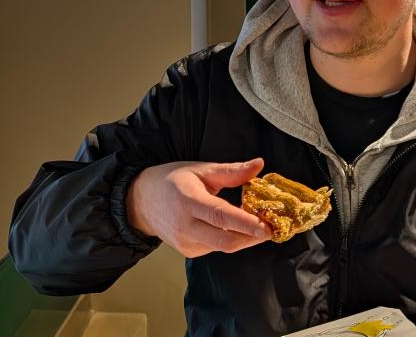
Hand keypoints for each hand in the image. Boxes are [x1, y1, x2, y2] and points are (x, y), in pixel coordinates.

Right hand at [126, 158, 270, 257]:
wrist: (142, 201)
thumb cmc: (172, 181)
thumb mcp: (200, 169)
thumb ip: (231, 171)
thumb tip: (259, 164)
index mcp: (188, 201)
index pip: (220, 216)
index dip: (246, 223)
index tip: (267, 227)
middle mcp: (185, 225)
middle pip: (225, 239)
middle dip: (252, 237)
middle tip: (272, 227)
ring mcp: (185, 242)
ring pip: (223, 246)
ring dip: (244, 238)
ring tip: (257, 224)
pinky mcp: (188, 252)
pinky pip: (216, 247)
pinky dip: (230, 238)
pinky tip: (235, 227)